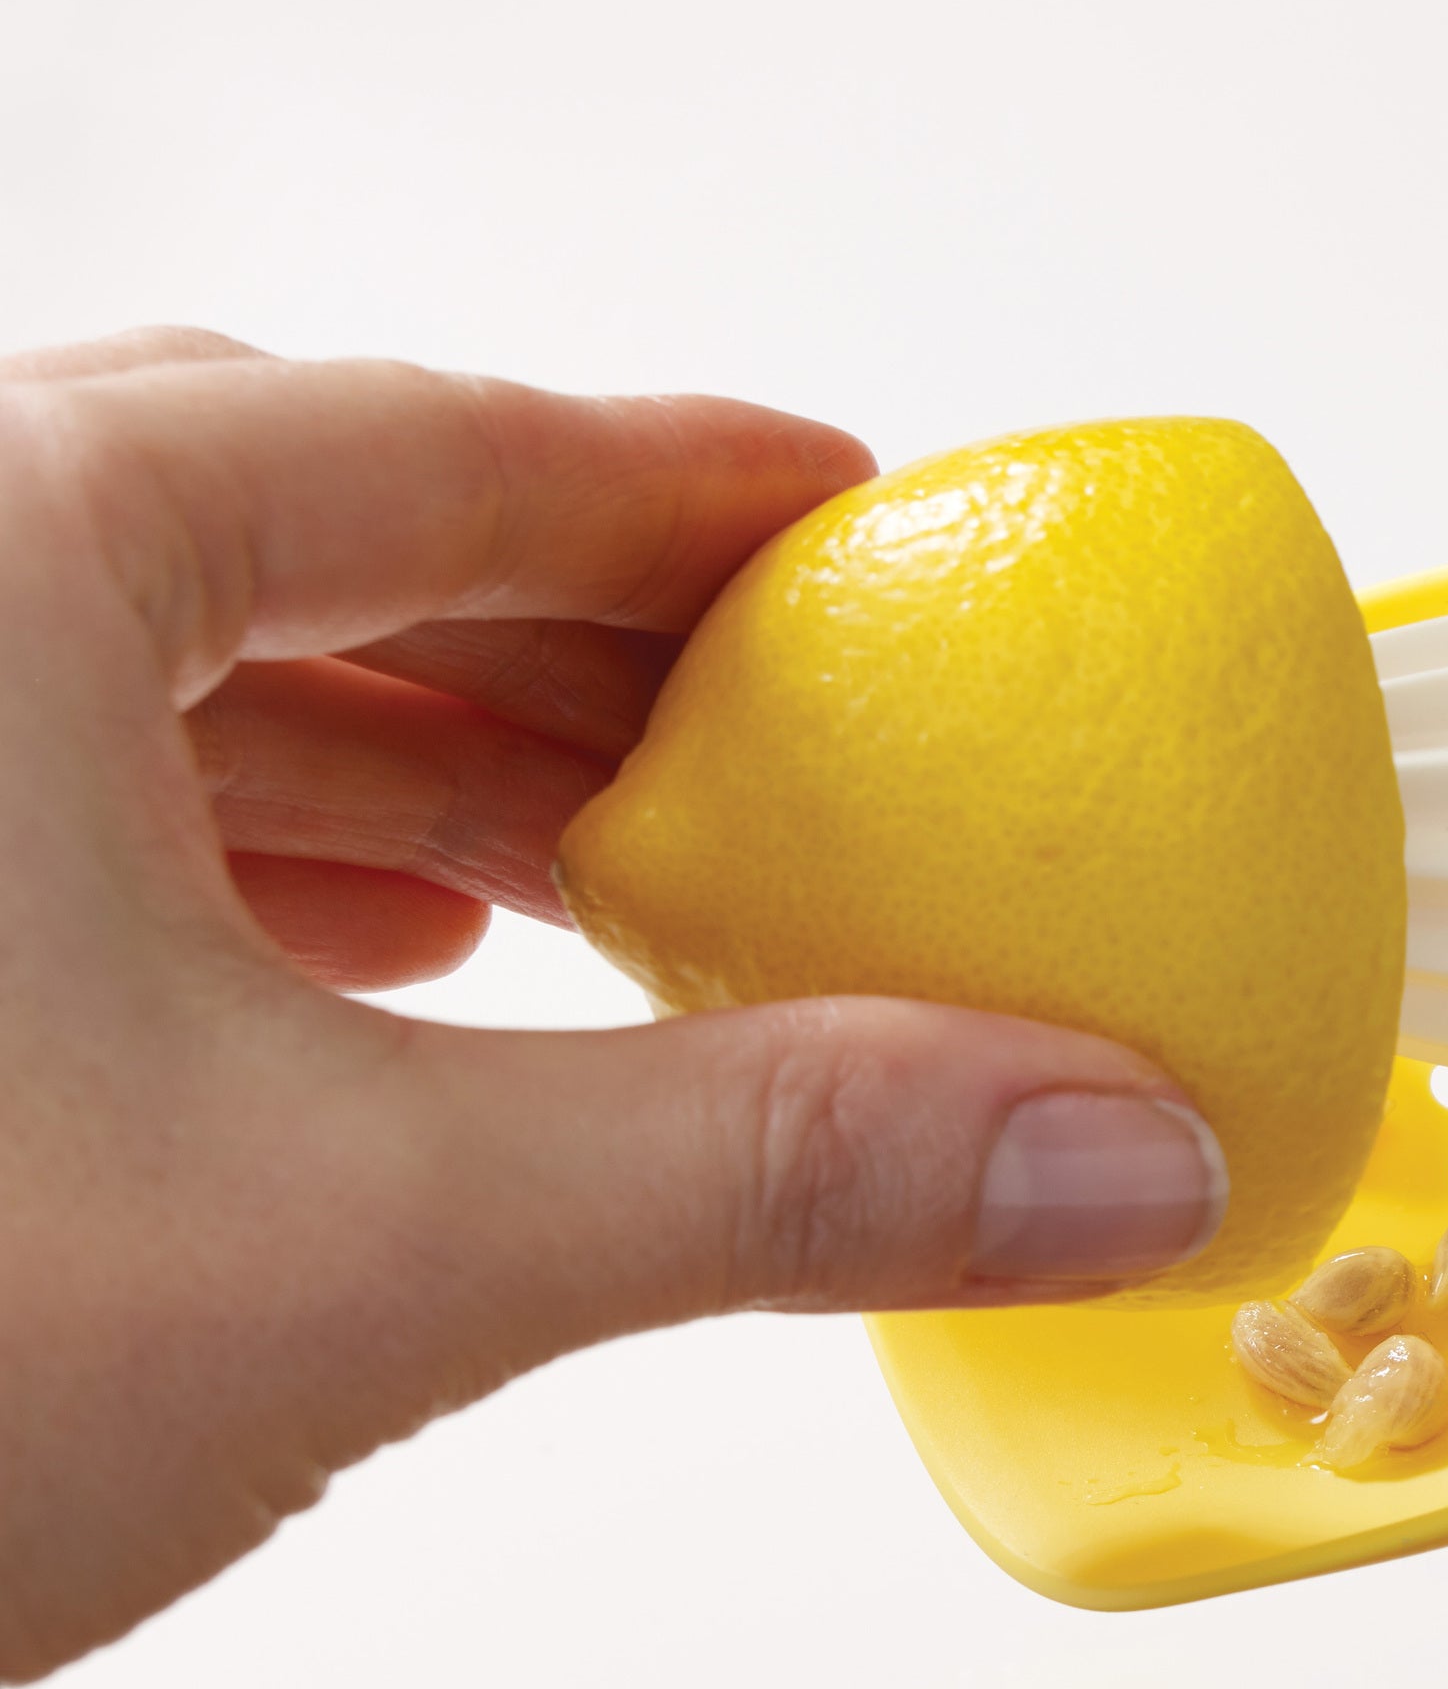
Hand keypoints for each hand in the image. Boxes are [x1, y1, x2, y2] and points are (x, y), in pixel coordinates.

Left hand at [0, 332, 1226, 1681]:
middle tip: (774, 714)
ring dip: (411, 746)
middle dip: (565, 629)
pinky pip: (47, 777)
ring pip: (154, 656)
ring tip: (609, 846)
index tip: (860, 522)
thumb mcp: (349, 1246)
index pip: (452, 441)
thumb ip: (768, 1173)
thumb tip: (1098, 1147)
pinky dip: (241, 842)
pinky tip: (357, 946)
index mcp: (1, 536)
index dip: (701, 489)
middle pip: (300, 521)